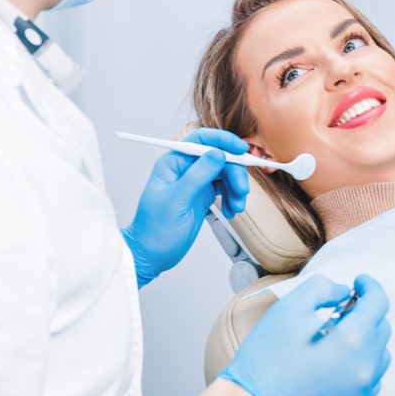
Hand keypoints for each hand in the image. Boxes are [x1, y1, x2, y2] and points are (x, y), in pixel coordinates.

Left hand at [122, 128, 248, 287]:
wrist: (152, 255)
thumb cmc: (155, 230)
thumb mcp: (176, 201)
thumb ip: (197, 175)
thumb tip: (217, 154)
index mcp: (174, 163)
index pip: (201, 140)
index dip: (223, 141)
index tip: (242, 150)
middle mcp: (185, 169)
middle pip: (219, 157)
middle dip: (234, 172)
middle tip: (241, 191)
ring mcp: (195, 182)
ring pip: (225, 173)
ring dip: (236, 187)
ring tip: (236, 206)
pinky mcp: (203, 195)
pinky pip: (225, 188)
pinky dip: (232, 198)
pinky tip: (230, 210)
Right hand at [218, 274, 391, 395]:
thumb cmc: (266, 359)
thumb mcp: (290, 308)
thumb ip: (323, 289)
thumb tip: (344, 293)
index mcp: (352, 341)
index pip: (378, 303)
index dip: (369, 286)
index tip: (359, 282)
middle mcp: (365, 368)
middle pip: (381, 327)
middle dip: (365, 312)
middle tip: (341, 308)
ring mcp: (362, 393)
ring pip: (380, 354)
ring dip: (366, 338)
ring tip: (337, 335)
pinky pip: (371, 379)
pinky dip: (361, 363)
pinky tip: (336, 360)